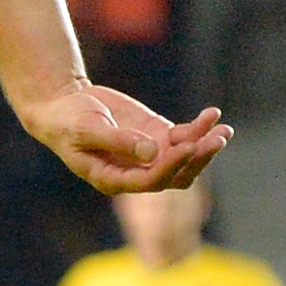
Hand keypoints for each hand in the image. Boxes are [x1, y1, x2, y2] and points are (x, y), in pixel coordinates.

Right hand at [15, 78, 230, 194]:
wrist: (63, 105)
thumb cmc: (66, 120)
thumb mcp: (85, 129)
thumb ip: (117, 141)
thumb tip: (153, 152)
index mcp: (112, 178)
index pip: (150, 181)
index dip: (171, 166)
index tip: (188, 146)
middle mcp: (135, 172)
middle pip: (176, 176)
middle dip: (198, 159)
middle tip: (216, 139)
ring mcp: (149, 155)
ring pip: (186, 160)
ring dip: (206, 147)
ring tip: (223, 129)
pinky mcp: (157, 136)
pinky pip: (186, 137)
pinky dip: (201, 127)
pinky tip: (212, 114)